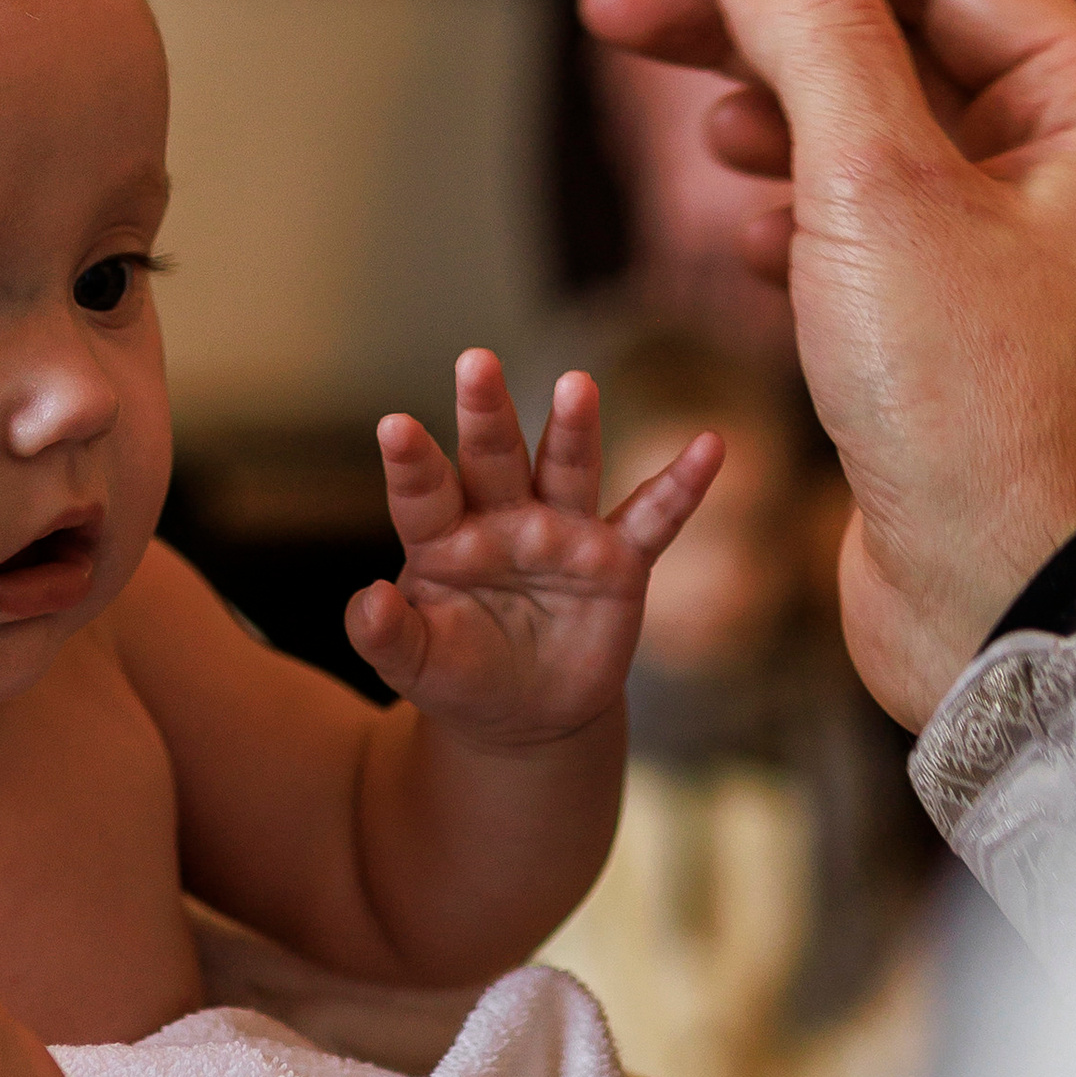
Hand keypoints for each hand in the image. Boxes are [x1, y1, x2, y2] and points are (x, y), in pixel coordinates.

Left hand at [344, 354, 719, 745]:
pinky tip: (709, 445)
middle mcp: (503, 519)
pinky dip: (682, 485)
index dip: (411, 463)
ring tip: (576, 384)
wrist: (526, 714)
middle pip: (493, 457)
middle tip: (474, 361)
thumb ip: (385, 636)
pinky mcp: (617, 561)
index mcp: (443, 539)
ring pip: (567, 468)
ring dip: (572, 428)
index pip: (423, 493)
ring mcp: (563, 532)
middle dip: (486, 413)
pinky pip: (653, 518)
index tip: (394, 427)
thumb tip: (366, 600)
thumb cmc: (460, 676)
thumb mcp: (416, 666)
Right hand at [578, 0, 1075, 725]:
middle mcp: (1067, 166)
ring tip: (687, 130)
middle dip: (750, 18)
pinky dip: (782, 218)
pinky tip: (735, 238)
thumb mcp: (876, 192)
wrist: (998, 603)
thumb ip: (813, 44)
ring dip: (760, 114)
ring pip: (858, 131)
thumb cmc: (972, 408)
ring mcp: (1006, 248)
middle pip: (885, 39)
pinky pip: (851, 227)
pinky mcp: (946, 324)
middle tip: (620, 2)